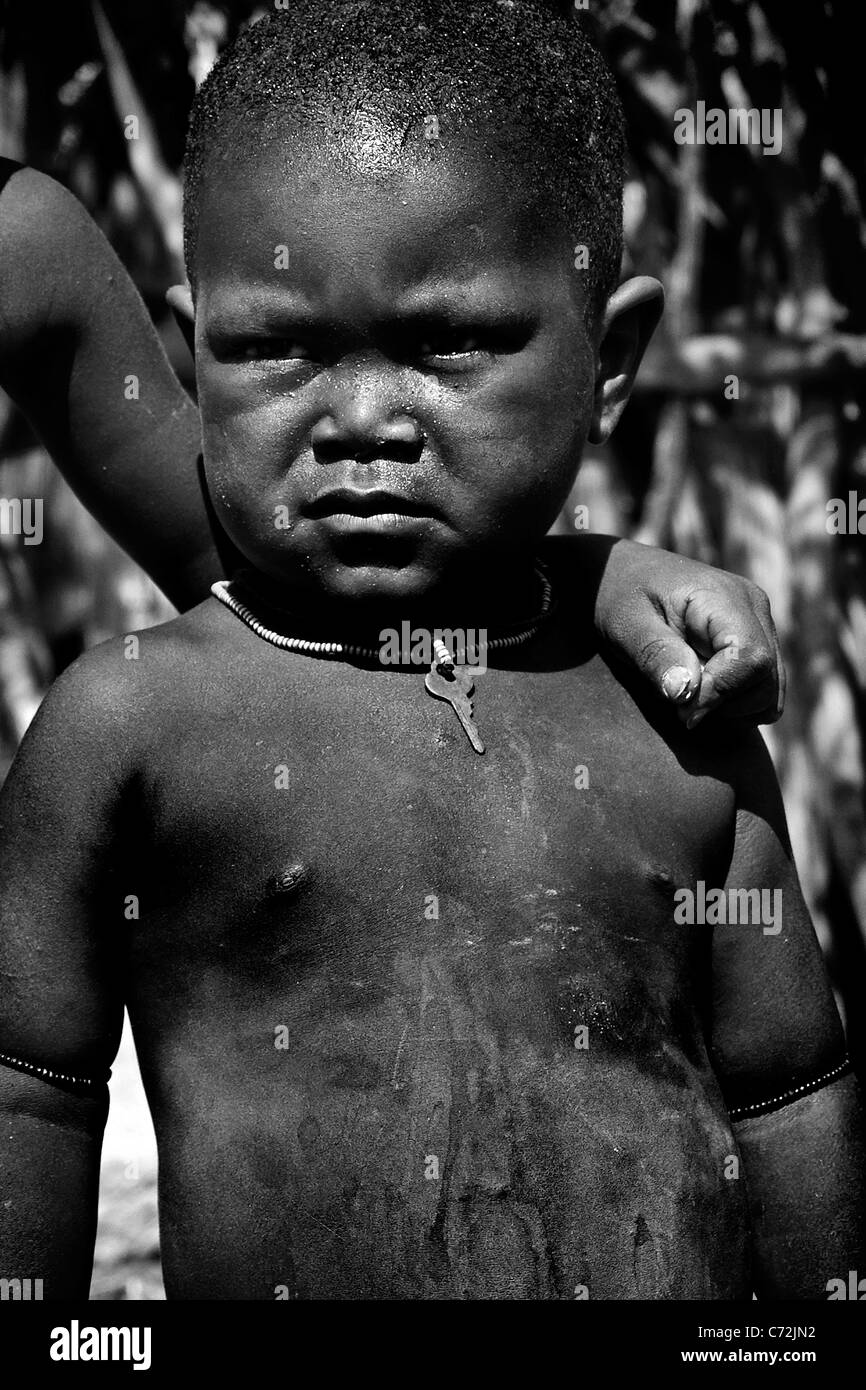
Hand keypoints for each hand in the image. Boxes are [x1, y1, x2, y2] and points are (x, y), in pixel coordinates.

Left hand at [593, 538, 784, 727]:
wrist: (622, 572)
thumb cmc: (620, 594)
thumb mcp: (626, 624)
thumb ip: (656, 654)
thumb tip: (684, 692)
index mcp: (725, 597)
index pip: (750, 659)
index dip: (720, 694)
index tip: (682, 712)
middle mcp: (754, 609)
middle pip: (766, 681)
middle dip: (724, 705)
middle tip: (678, 705)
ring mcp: (759, 625)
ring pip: (770, 692)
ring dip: (731, 708)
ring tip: (688, 694)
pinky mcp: (754, 642)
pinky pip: (763, 690)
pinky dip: (736, 704)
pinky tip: (701, 693)